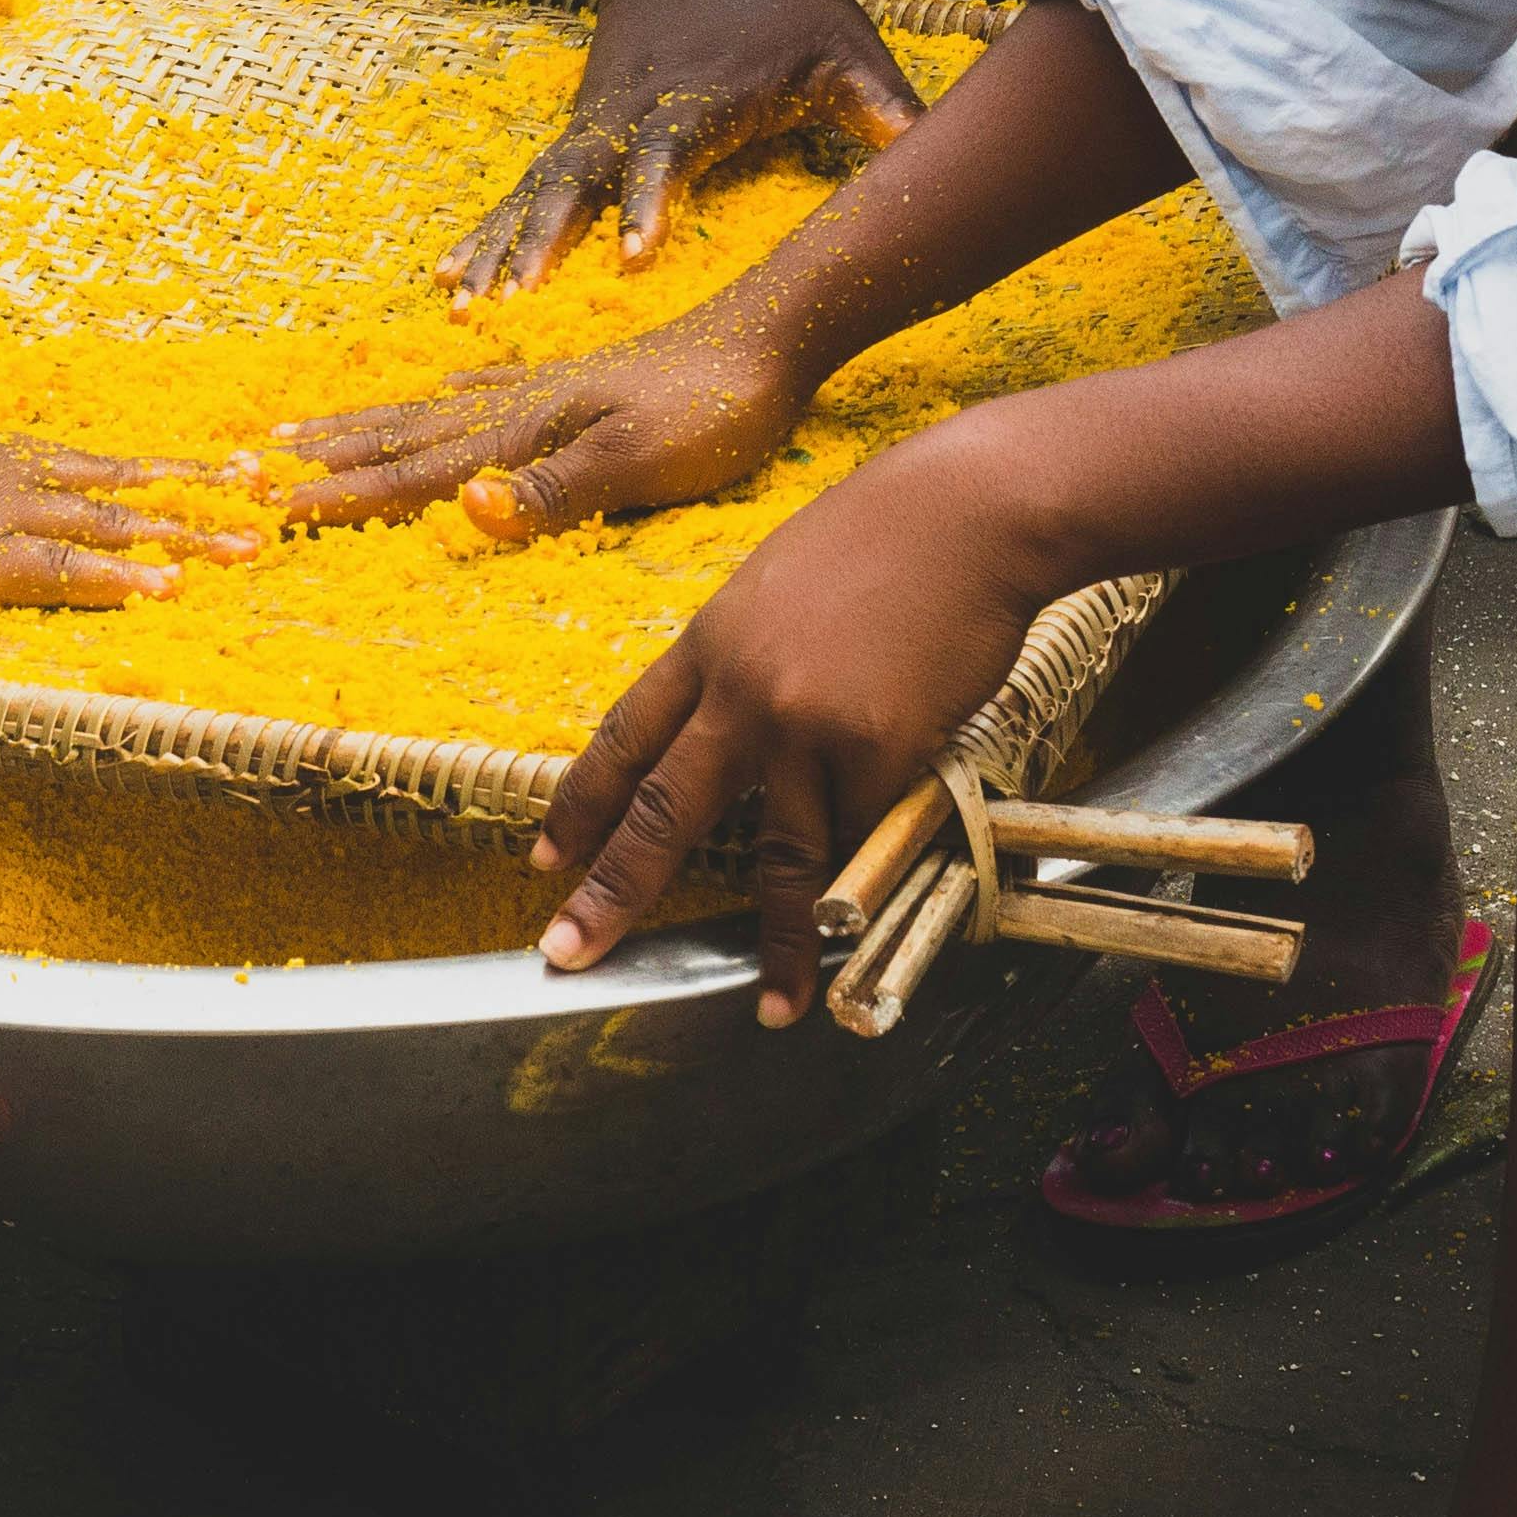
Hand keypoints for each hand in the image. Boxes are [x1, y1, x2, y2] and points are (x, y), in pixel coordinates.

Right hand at [0, 413, 260, 611]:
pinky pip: (60, 574)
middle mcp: (0, 476)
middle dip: (193, 497)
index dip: (147, 471)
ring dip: (180, 539)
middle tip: (262, 499)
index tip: (208, 466)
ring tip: (244, 551)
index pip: (83, 463)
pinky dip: (118, 583)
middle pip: (116, 490)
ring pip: (107, 529)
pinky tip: (165, 593)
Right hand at [273, 302, 812, 537]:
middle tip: (258, 461)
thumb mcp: (641, 462)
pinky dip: (444, 398)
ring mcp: (546, 389)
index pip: (421, 473)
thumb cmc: (715, 409)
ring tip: (312, 424)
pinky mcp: (577, 383)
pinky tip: (437, 394)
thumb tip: (464, 510)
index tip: (278, 506)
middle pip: (408, 435)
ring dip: (370, 423)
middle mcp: (521, 404)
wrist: (774, 335)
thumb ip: (555, 491)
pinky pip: (485, 392)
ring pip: (435, 411)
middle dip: (333, 454)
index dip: (350, 495)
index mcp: (527, 429)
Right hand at [442, 0, 918, 300]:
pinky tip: (449, 274)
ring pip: (537, 187)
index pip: (666, 156)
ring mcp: (595, 120)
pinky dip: (488, 227)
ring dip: (498, 242)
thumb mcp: (845, 47)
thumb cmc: (783, 3)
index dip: (648, 202)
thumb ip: (886, 110)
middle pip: (576, 180)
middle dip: (541, 239)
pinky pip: (526, 184)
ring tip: (457, 299)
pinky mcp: (577, 128)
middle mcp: (632, 114)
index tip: (633, 254)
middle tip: (511, 299)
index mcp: (698, 101)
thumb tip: (938, 163)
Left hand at [529, 429, 1066, 1024]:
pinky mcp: (879, 749)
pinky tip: (881, 896)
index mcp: (708, 645)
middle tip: (571, 952)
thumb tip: (732, 727)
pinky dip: (875, 865)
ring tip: (774, 1005)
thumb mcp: (778, 587)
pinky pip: (869, 831)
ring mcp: (806, 724)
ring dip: (781, 943)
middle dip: (612, 893)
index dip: (580, 808)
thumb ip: (745, 661)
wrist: (970, 511)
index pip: (623, 739)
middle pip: (662, 812)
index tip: (546, 863)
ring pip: (781, 858)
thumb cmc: (887, 536)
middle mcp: (741, 692)